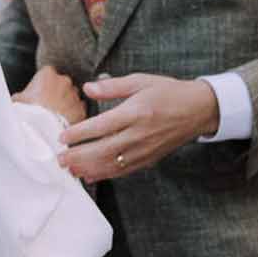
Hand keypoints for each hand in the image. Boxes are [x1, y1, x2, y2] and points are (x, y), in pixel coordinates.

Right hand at [15, 64, 85, 125]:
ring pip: (72, 97)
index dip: (44, 84)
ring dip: (67, 104)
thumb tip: (19, 99)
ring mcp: (75, 95)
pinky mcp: (82, 109)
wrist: (41, 130)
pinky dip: (74, 115)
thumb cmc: (26, 112)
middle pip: (63, 84)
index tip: (40, 93)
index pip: (48, 73)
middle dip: (58, 93)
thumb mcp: (16, 101)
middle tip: (48, 106)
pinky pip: (79, 110)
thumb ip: (21, 95)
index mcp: (47, 74)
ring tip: (57, 117)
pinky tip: (64, 123)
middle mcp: (64, 80)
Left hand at [58, 73, 218, 178]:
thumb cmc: (168, 92)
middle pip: (104, 150)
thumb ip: (112, 86)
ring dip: (88, 169)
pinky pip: (124, 170)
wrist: (198, 110)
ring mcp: (145, 149)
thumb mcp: (140, 81)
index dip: (81, 133)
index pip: (103, 126)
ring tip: (69, 169)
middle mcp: (140, 134)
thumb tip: (87, 88)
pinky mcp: (149, 159)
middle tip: (59, 159)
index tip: (62, 137)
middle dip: (79, 157)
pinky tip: (89, 175)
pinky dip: (105, 175)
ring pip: (112, 164)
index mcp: (136, 112)